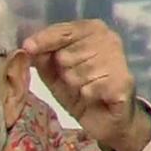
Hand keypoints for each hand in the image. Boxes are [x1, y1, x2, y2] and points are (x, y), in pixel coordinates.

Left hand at [22, 20, 150, 150]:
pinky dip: (87, 96)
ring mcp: (118, 58)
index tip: (27, 47)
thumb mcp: (54, 74)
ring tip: (85, 90)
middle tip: (73, 82)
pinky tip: (95, 97)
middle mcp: (108, 38)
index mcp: (92, 30)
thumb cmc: (79, 91)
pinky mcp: (123, 81)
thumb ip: (42, 58)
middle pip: (67, 54)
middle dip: (64, 72)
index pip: (63, 31)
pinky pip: (90, 88)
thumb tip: (28, 47)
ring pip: (77, 73)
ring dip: (76, 86)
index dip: (44, 39)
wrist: (106, 120)